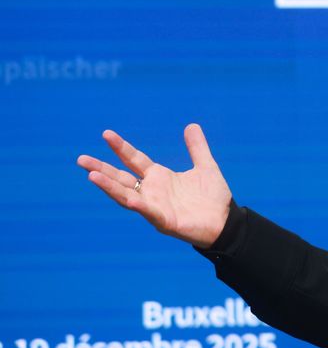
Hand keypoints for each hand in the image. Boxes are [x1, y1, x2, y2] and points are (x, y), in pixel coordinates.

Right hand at [76, 123, 231, 247]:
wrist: (226, 222)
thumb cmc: (213, 198)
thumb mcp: (205, 166)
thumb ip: (197, 148)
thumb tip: (191, 125)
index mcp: (159, 177)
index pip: (134, 159)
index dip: (121, 147)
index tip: (106, 133)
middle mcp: (152, 191)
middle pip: (121, 178)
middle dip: (101, 169)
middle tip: (80, 159)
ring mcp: (155, 207)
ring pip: (126, 195)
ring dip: (109, 186)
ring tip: (91, 175)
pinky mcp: (164, 221)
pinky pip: (148, 212)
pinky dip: (138, 205)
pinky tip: (128, 198)